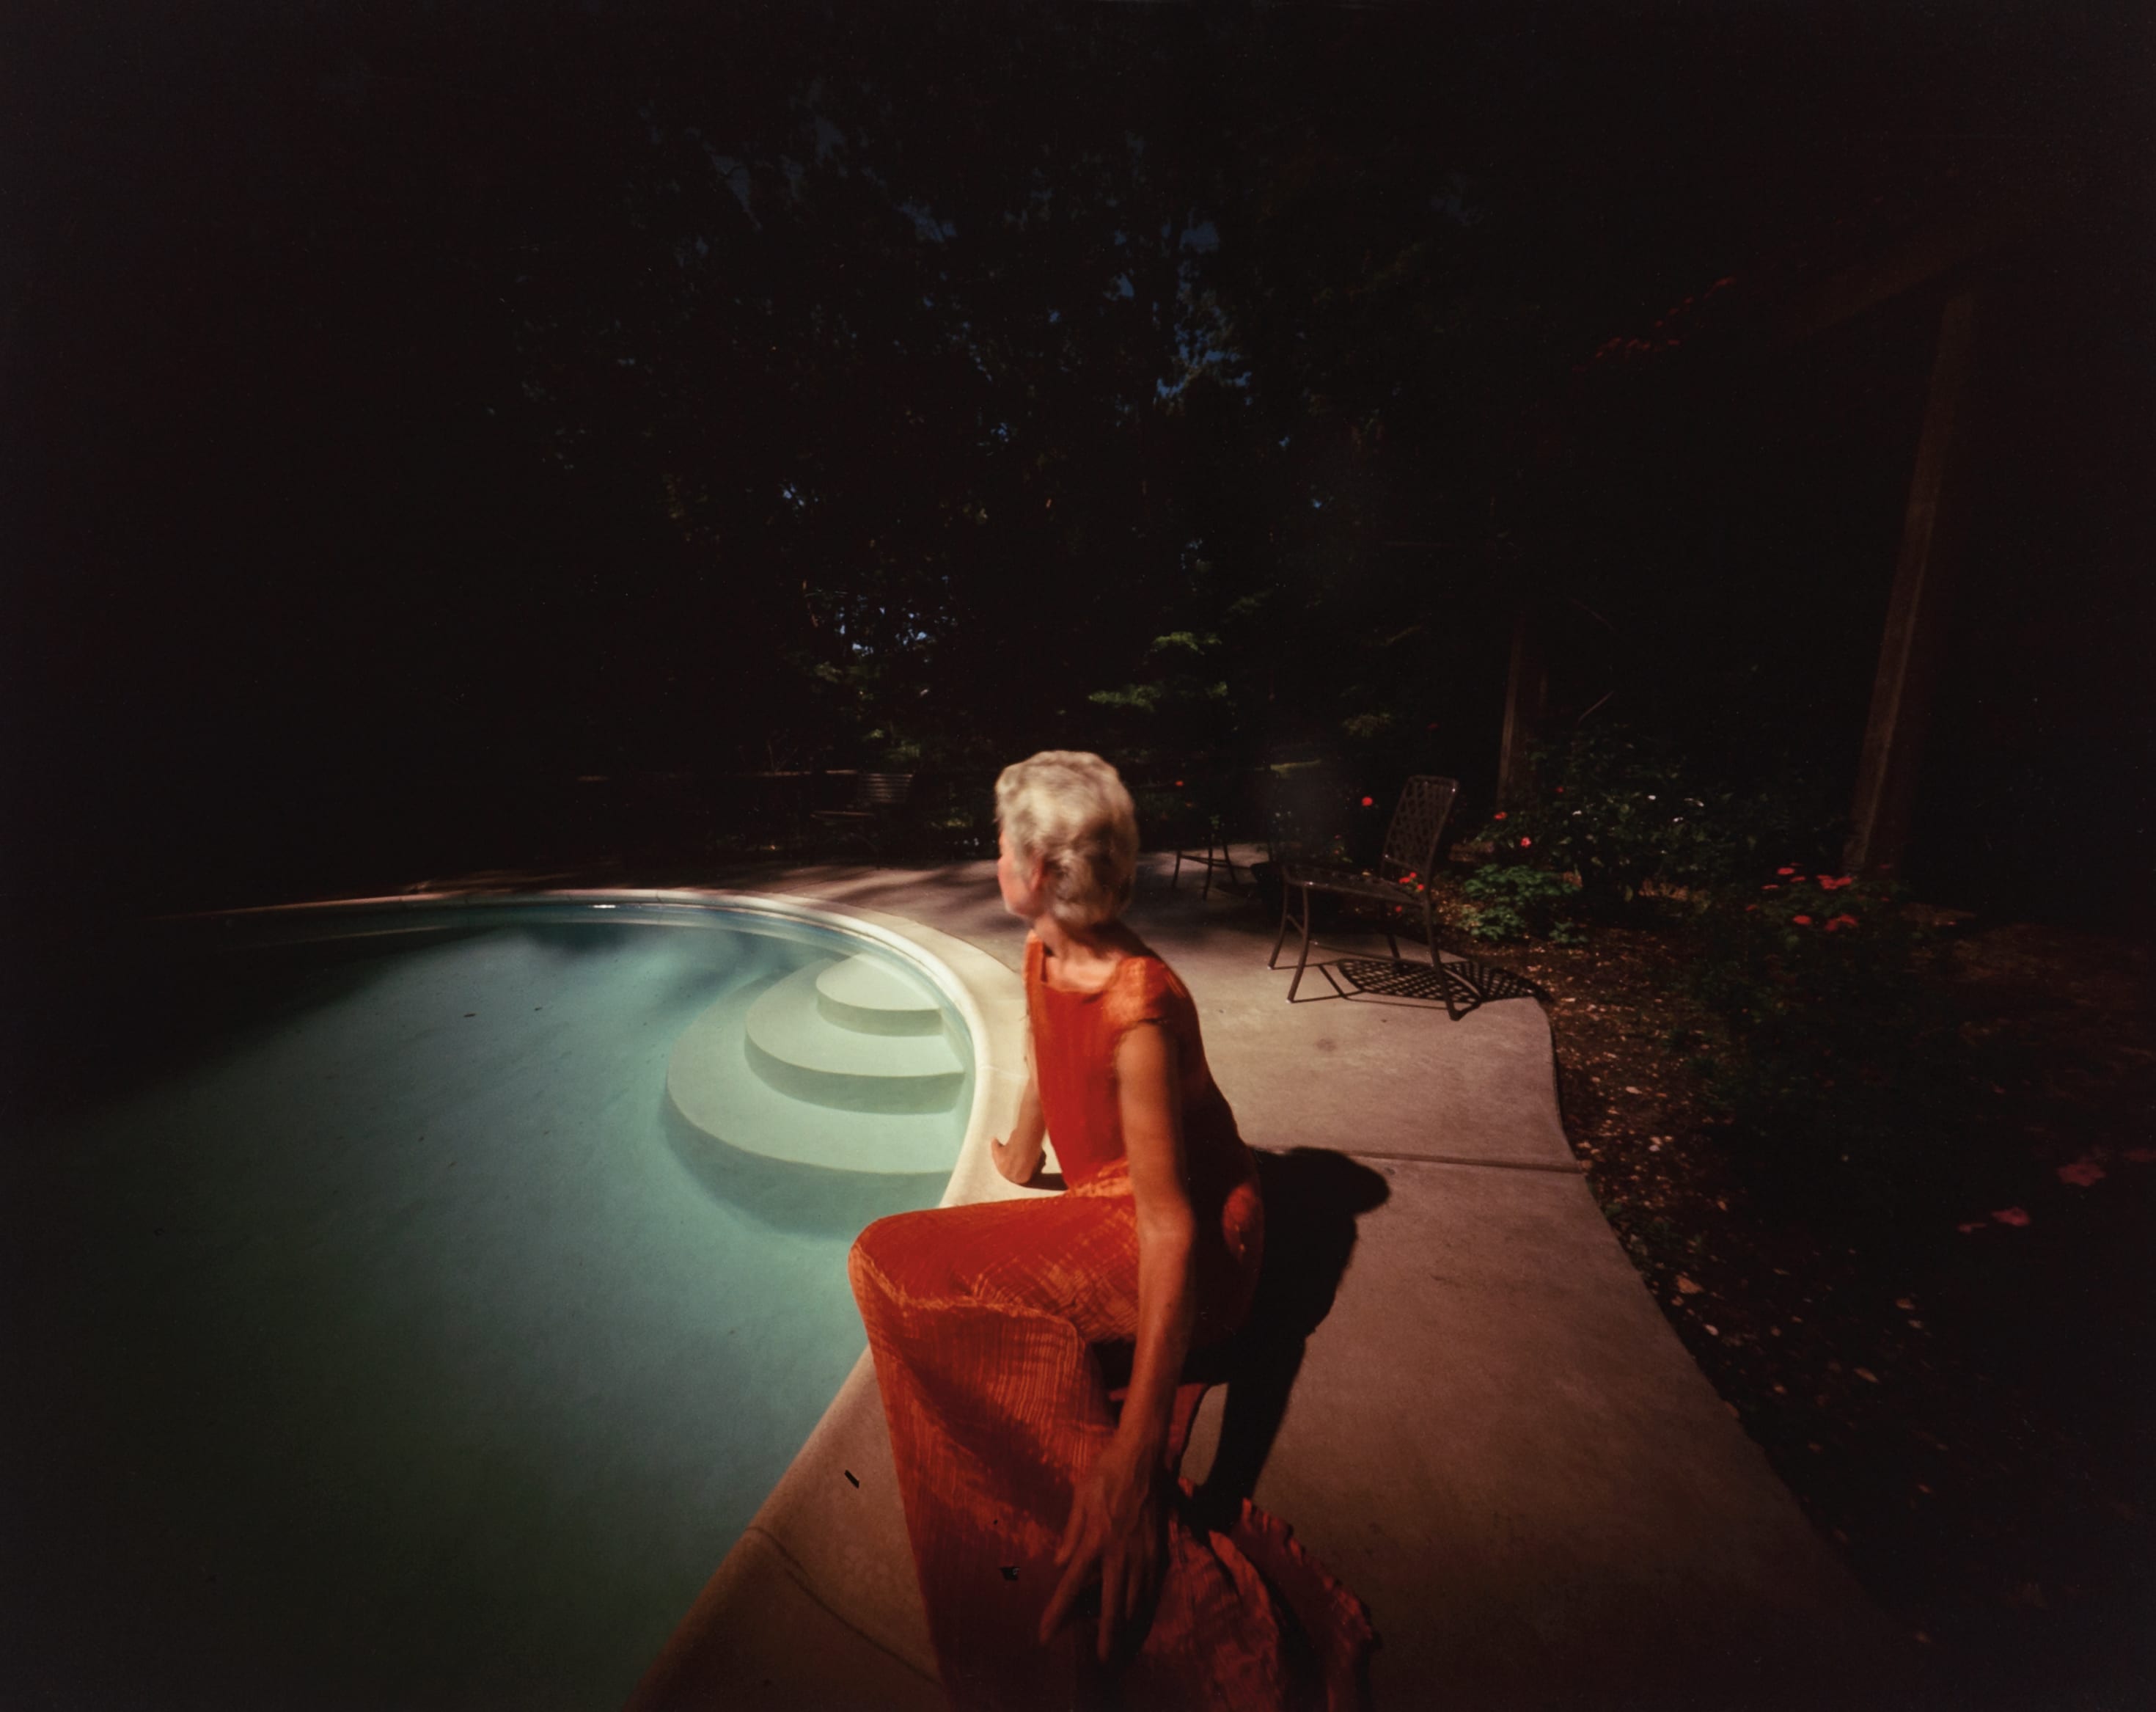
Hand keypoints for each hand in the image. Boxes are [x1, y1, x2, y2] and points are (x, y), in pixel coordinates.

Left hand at [1037, 1439, 1165, 1661]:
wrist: (1144, 1455)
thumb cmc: (1106, 1472)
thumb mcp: (1080, 1497)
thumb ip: (1070, 1533)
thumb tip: (1059, 1565)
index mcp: (1095, 1540)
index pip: (1072, 1586)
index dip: (1057, 1614)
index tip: (1045, 1636)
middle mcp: (1121, 1553)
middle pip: (1114, 1606)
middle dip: (1108, 1638)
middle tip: (1104, 1661)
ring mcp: (1144, 1554)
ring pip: (1138, 1602)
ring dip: (1129, 1628)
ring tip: (1121, 1647)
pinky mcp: (1160, 1550)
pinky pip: (1153, 1588)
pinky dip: (1146, 1608)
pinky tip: (1141, 1618)